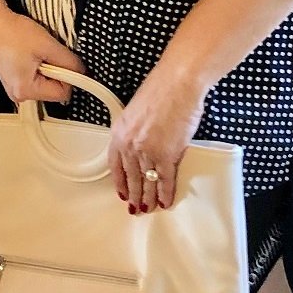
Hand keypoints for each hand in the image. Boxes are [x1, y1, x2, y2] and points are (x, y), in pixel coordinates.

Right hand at [0, 6, 85, 104]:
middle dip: (56, 71)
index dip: (68, 76)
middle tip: (47, 52)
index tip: (66, 60)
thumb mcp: (48, 45)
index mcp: (26, 91)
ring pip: (45, 82)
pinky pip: (34, 78)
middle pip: (53, 90)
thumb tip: (83, 72)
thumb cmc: (14, 33)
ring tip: (36, 51)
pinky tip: (30, 52)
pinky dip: (38, 65)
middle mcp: (18, 95)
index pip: (62, 94)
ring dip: (47, 67)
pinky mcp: (12, 80)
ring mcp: (14, 88)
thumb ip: (69, 62)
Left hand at [106, 58, 206, 214]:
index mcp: (119, 133)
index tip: (122, 193)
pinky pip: (165, 180)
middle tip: (136, 208)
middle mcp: (130, 145)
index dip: (119, 183)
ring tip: (149, 209)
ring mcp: (148, 152)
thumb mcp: (135, 112)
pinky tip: (165, 201)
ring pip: (147, 182)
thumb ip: (133, 132)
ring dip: (148, 198)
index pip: (115, 166)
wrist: (178, 84)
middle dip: (134, 195)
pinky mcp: (167, 155)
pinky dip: (165, 193)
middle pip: (131, 177)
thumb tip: (140, 146)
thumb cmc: (160, 91)